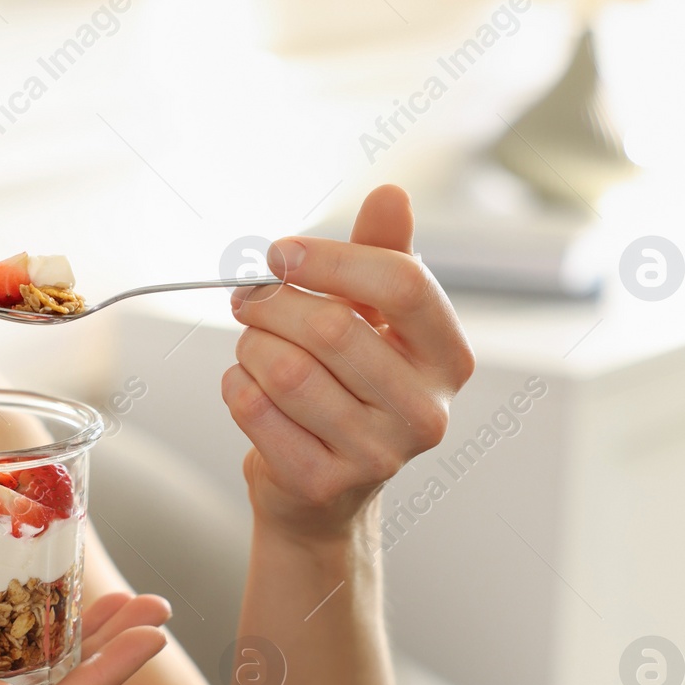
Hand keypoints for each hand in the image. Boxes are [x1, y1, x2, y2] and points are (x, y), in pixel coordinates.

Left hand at [221, 185, 475, 543]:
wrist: (325, 489)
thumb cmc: (350, 387)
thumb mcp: (375, 319)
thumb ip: (381, 255)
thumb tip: (391, 195)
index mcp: (448, 359)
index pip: (403, 285)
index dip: (331, 259)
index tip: (281, 253)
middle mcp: (424, 411)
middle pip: (332, 328)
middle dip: (272, 304)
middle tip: (247, 298)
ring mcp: (377, 454)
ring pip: (285, 370)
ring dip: (249, 346)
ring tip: (251, 346)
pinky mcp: (321, 481)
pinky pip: (255, 409)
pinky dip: (236, 385)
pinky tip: (247, 386)